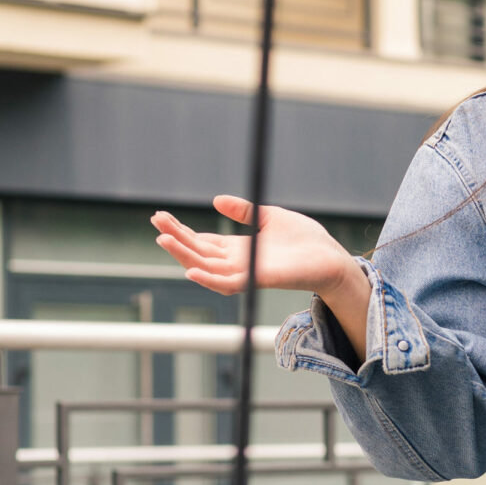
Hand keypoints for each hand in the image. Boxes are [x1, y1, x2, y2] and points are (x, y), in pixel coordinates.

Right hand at [153, 196, 372, 359]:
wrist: (330, 258)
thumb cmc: (305, 240)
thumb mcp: (269, 217)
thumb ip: (244, 210)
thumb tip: (216, 200)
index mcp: (239, 249)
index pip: (202, 242)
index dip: (182, 231)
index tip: (161, 217)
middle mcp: (237, 263)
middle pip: (198, 252)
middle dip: (175, 238)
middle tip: (155, 222)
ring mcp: (245, 273)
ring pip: (206, 267)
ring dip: (183, 255)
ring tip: (162, 239)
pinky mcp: (257, 280)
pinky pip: (227, 284)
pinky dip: (208, 278)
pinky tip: (191, 269)